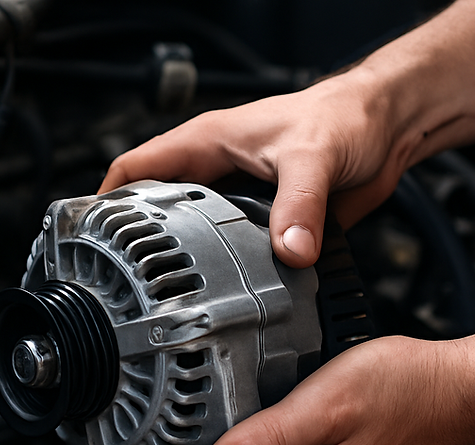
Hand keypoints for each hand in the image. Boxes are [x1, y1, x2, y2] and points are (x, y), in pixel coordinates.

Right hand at [97, 71, 406, 267]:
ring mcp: (239, 197)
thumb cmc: (347, 117)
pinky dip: (225, 273)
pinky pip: (233, 251)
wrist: (389, 127)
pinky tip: (224, 296)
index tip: (86, 237)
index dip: (105, 202)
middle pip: (157, 209)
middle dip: (137, 243)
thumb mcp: (315, 158)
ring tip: (165, 297)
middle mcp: (217, 170)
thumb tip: (287, 251)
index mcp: (208, 143)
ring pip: (194, 234)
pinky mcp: (266, 222)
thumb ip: (299, 207)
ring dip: (182, 262)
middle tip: (123, 280)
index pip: (136, 169)